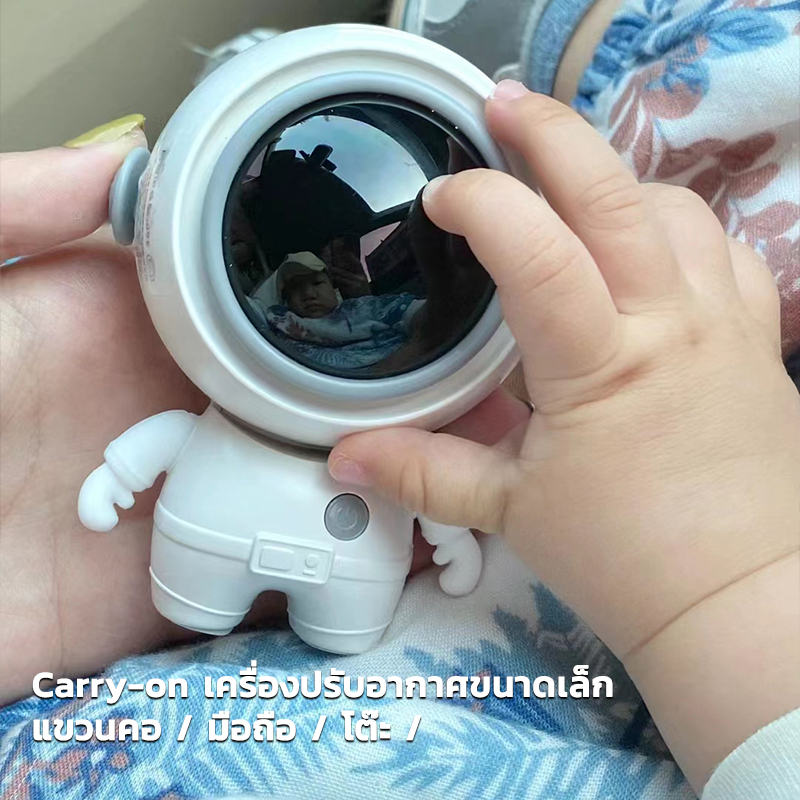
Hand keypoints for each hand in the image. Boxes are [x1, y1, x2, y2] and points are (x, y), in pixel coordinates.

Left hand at [0, 139, 529, 703]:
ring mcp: (208, 503)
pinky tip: (417, 554)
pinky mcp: (207, 582)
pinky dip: (354, 568)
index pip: (275, 309)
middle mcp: (195, 416)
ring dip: (399, 481)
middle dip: (405, 398)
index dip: (351, 301)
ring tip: (481, 472)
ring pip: (325, 487)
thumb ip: (22, 208)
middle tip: (489, 396)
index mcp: (149, 338)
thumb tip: (122, 154)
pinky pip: (293, 573)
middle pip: (322, 401)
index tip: (426, 294)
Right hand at [329, 84, 799, 789]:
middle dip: (551, 133)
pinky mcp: (754, 336)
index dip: (483, 205)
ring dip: (616, 179)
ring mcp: (723, 323)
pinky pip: (726, 247)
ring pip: (677, 207)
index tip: (441, 199)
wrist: (741, 598)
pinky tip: (643, 240)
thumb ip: (422, 471)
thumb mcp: (509, 511)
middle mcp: (670, 325)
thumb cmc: (626, 557)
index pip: (539, 253)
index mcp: (601, 367)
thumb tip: (342, 457)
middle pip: (617, 193)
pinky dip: (678, 224)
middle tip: (499, 105)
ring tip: (565, 184)